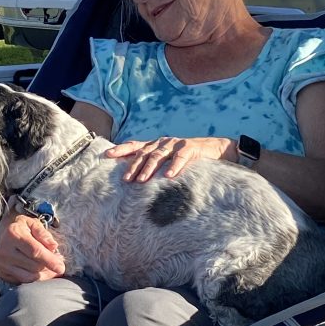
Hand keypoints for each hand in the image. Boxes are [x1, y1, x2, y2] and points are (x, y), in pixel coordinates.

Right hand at [0, 211, 65, 282]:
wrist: (5, 233)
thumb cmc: (23, 228)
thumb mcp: (34, 224)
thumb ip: (44, 234)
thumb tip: (54, 246)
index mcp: (13, 234)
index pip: (35, 251)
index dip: (50, 260)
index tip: (61, 268)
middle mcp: (4, 250)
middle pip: (33, 266)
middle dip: (48, 266)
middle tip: (58, 261)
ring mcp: (1, 263)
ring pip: (29, 276)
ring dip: (44, 274)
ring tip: (51, 267)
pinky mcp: (2, 273)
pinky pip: (23, 281)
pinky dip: (35, 279)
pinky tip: (42, 273)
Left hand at [105, 135, 235, 181]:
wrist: (216, 150)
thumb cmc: (189, 159)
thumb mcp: (169, 162)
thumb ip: (155, 167)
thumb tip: (135, 183)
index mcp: (155, 145)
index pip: (135, 146)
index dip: (121, 150)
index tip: (107, 155)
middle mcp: (163, 142)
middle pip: (143, 153)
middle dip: (133, 166)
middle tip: (126, 180)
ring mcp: (176, 144)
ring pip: (158, 155)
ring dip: (149, 168)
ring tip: (142, 181)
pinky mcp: (190, 148)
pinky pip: (180, 157)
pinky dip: (174, 166)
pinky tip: (169, 176)